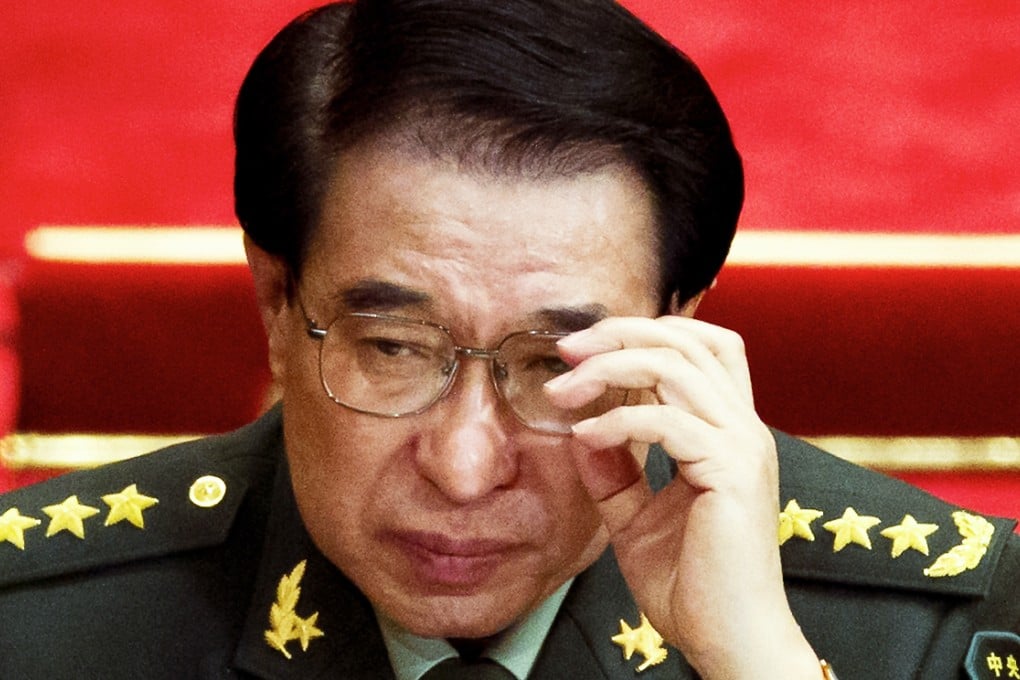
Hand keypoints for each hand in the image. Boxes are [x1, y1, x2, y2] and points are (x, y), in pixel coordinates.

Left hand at [544, 316, 818, 678]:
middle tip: (566, 351)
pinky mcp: (732, 473)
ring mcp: (743, 447)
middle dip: (620, 334)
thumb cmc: (692, 586)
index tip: (584, 351)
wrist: (728, 641)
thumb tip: (580, 431)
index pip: (702, 348)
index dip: (645, 334)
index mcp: (729, 432)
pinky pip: (667, 421)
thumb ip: (614, 475)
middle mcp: (743, 428)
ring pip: (676, 367)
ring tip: (562, 391)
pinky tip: (586, 437)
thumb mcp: (637, 519)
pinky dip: (618, 421)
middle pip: (689, 342)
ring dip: (609, 369)